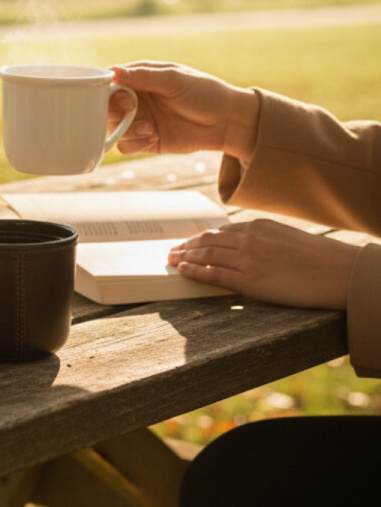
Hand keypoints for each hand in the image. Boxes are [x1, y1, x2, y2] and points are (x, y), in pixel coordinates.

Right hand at [108, 61, 259, 160]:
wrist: (228, 122)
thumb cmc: (205, 92)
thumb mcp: (174, 80)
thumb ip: (143, 76)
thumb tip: (112, 71)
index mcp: (141, 78)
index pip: (111, 82)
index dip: (110, 91)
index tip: (126, 97)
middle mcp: (136, 99)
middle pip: (107, 107)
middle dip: (115, 111)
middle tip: (132, 111)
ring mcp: (140, 120)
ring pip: (113, 128)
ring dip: (126, 129)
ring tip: (149, 129)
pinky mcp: (147, 141)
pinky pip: (126, 145)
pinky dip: (134, 143)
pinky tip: (152, 137)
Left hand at [167, 220, 359, 309]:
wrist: (335, 271)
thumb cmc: (317, 259)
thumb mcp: (285, 238)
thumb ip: (263, 240)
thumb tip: (248, 248)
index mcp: (257, 227)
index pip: (221, 231)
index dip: (202, 237)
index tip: (190, 241)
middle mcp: (249, 239)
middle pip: (209, 240)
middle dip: (188, 245)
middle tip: (172, 250)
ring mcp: (248, 259)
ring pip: (207, 255)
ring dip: (186, 257)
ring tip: (172, 260)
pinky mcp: (250, 280)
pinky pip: (215, 274)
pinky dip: (196, 271)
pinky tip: (183, 271)